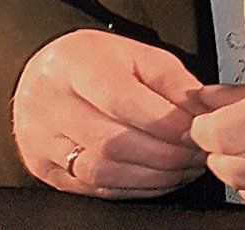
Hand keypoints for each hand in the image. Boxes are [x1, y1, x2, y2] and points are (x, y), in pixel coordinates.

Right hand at [12, 28, 205, 197]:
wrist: (42, 78)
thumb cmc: (92, 63)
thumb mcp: (134, 53)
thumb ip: (170, 80)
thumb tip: (202, 110)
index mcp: (74, 65)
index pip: (120, 99)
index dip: (164, 121)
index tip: (197, 129)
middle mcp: (51, 105)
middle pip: (112, 141)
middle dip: (164, 154)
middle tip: (197, 155)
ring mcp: (44, 142)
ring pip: (103, 172)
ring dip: (153, 177)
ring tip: (183, 169)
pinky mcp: (46, 171)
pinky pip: (95, 190)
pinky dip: (134, 189)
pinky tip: (158, 180)